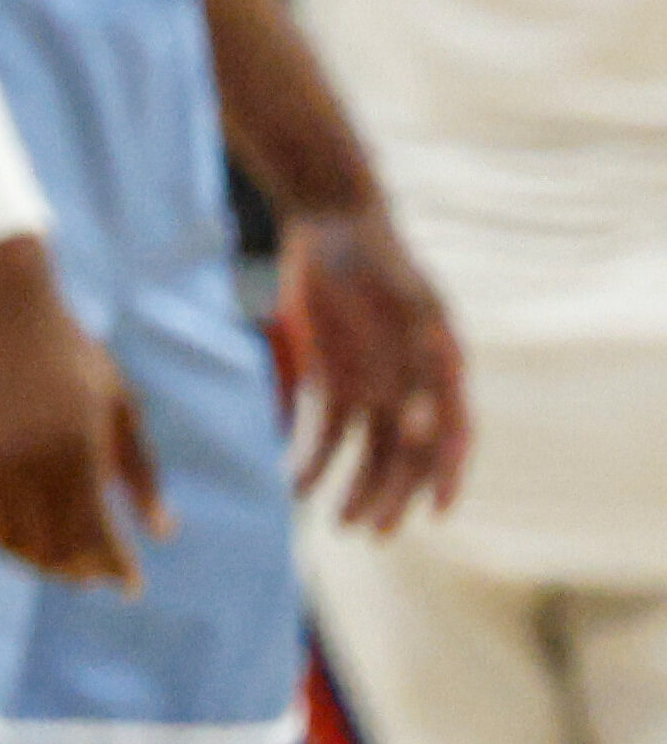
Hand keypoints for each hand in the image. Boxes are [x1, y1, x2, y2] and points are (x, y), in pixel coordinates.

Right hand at [0, 240, 161, 589]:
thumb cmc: (70, 354)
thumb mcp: (120, 406)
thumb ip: (141, 473)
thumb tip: (163, 533)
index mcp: (76, 450)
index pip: (96, 536)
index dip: (115, 569)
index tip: (129, 586)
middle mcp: (28, 460)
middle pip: (52, 547)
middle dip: (78, 570)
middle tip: (94, 575)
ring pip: (10, 539)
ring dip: (36, 560)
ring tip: (57, 561)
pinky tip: (16, 536)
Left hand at [276, 202, 467, 531]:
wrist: (332, 220)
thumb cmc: (378, 258)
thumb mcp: (406, 301)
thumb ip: (420, 358)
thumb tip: (418, 428)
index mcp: (440, 369)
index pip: (454, 434)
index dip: (448, 474)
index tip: (438, 512)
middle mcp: (410, 385)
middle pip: (408, 454)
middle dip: (393, 495)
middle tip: (373, 531)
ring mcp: (373, 384)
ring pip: (370, 451)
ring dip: (357, 488)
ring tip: (340, 524)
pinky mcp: (335, 377)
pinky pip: (328, 430)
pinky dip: (315, 458)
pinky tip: (296, 484)